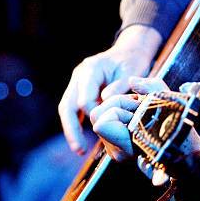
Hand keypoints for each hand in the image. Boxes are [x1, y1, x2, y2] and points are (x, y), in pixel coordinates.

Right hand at [58, 25, 161, 154]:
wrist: (130, 51)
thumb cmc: (132, 61)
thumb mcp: (131, 71)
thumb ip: (120, 86)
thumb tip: (105, 100)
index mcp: (90, 69)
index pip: (84, 98)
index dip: (93, 114)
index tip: (104, 125)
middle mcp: (79, 75)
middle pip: (67, 104)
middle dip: (71, 128)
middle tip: (79, 149)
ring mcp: (77, 82)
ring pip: (67, 108)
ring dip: (71, 129)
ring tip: (79, 149)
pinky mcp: (80, 90)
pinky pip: (74, 109)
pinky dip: (76, 123)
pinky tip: (80, 141)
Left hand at [90, 77, 199, 170]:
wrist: (182, 148)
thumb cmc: (176, 124)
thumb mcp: (167, 99)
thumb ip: (150, 87)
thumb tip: (132, 82)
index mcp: (126, 146)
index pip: (101, 123)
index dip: (117, 108)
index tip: (137, 109)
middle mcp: (116, 152)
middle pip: (97, 115)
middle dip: (116, 105)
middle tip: (138, 107)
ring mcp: (114, 149)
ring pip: (100, 117)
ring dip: (118, 108)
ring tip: (139, 112)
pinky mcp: (113, 145)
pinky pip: (105, 120)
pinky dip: (118, 114)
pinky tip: (135, 117)